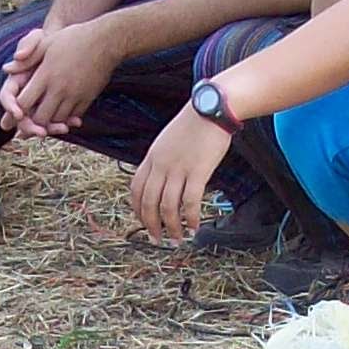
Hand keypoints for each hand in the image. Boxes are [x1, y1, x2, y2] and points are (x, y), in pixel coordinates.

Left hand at [1, 17, 120, 137]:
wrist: (106, 40)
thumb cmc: (74, 38)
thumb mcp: (47, 43)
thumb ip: (27, 58)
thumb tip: (7, 69)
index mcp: (46, 75)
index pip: (25, 102)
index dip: (17, 109)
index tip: (16, 109)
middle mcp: (59, 88)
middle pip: (40, 117)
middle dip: (32, 122)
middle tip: (28, 122)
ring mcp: (75, 95)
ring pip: (57, 120)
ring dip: (50, 122)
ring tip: (44, 120)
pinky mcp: (88, 98)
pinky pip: (73, 116)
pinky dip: (66, 118)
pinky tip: (62, 115)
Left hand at [129, 106, 234, 242]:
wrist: (211, 108)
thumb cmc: (193, 124)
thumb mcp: (167, 141)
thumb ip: (161, 160)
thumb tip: (162, 181)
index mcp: (152, 158)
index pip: (136, 190)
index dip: (138, 210)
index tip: (144, 223)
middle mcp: (161, 165)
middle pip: (149, 202)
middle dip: (151, 225)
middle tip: (157, 240)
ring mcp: (178, 169)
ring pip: (168, 207)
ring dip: (172, 227)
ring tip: (177, 240)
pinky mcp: (198, 171)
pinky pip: (190, 202)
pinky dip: (191, 218)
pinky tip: (194, 227)